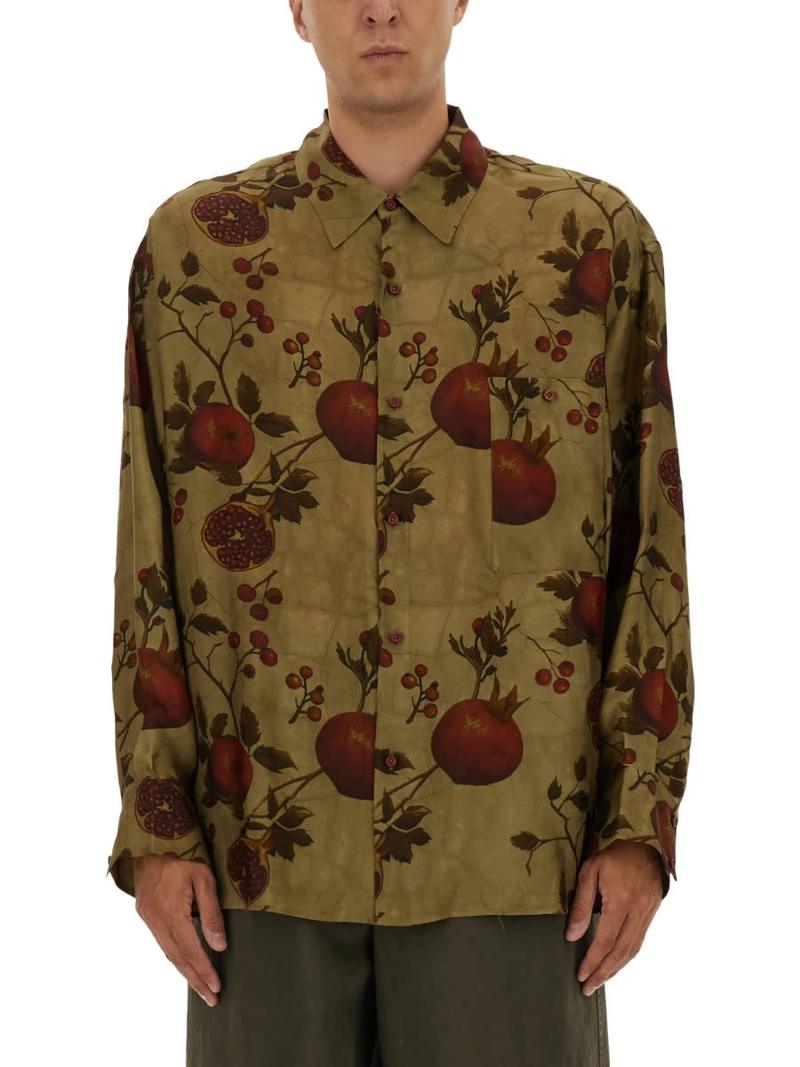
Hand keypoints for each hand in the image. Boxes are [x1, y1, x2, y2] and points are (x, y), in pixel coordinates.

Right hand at [133, 853, 226, 1006]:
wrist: (148, 845)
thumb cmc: (180, 858)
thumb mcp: (202, 878)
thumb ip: (211, 912)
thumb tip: (219, 944)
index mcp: (173, 914)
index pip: (192, 951)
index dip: (204, 971)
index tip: (216, 987)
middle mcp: (158, 922)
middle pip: (179, 959)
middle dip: (196, 980)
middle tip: (211, 998)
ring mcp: (150, 920)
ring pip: (169, 954)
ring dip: (186, 972)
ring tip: (201, 988)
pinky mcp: (147, 915)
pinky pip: (163, 943)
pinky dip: (175, 958)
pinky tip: (184, 964)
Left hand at [564, 841, 663, 995]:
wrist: (646, 846)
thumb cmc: (614, 856)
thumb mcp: (591, 871)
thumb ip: (582, 904)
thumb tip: (573, 935)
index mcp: (621, 900)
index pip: (606, 939)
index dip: (593, 960)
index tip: (581, 974)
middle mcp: (637, 911)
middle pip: (620, 951)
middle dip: (603, 973)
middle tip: (588, 987)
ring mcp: (647, 914)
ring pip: (632, 950)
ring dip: (615, 970)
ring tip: (599, 981)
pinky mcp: (652, 914)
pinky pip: (639, 942)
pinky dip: (626, 957)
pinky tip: (615, 964)